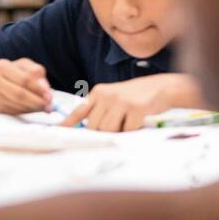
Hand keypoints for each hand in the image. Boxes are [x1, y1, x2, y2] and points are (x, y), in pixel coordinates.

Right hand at [0, 58, 52, 113]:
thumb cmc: (11, 75)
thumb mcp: (22, 67)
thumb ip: (36, 73)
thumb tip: (46, 89)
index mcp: (2, 65)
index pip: (25, 78)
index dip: (40, 88)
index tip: (50, 96)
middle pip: (20, 93)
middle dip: (37, 101)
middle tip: (48, 106)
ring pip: (18, 104)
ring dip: (32, 107)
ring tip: (41, 106)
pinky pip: (14, 111)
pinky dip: (25, 111)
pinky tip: (28, 107)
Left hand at [61, 74, 176, 131]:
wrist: (162, 87)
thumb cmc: (135, 96)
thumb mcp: (112, 97)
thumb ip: (99, 110)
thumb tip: (85, 129)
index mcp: (98, 92)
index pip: (79, 111)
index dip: (67, 124)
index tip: (56, 132)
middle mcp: (106, 95)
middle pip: (94, 126)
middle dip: (102, 132)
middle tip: (116, 126)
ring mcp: (121, 101)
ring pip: (108, 129)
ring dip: (117, 132)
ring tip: (127, 121)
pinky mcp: (135, 108)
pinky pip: (127, 130)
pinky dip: (132, 130)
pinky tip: (138, 121)